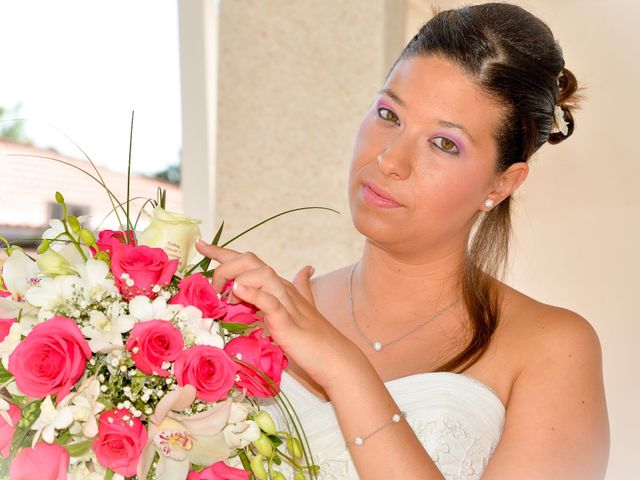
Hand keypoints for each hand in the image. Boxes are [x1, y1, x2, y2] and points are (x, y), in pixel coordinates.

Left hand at [195, 241, 364, 390]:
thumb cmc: (316, 338)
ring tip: (225, 296)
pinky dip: (253, 293)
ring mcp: (286, 303)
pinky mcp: (287, 321)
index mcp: (280, 285)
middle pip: (250, 260)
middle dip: (224, 265)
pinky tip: (239, 291)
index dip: (223, 251)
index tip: (201, 244)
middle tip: (212, 288)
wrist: (335, 358)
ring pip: (261, 273)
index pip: (249, 261)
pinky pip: (269, 301)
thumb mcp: (303, 308)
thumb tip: (306, 268)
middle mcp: (282, 288)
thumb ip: (301, 288)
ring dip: (236, 277)